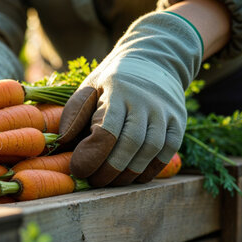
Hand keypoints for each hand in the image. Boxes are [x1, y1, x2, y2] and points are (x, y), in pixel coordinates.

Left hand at [58, 11, 202, 186]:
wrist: (154, 59)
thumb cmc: (113, 80)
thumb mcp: (89, 87)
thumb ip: (74, 114)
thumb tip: (62, 143)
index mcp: (117, 90)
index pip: (106, 130)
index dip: (91, 156)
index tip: (77, 170)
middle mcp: (145, 101)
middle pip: (129, 144)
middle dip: (108, 170)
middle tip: (93, 182)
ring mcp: (164, 112)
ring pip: (149, 150)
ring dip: (128, 173)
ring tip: (110, 182)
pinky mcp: (178, 122)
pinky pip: (166, 152)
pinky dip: (150, 170)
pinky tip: (133, 177)